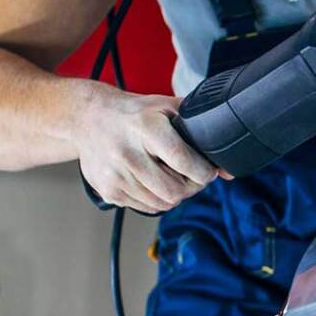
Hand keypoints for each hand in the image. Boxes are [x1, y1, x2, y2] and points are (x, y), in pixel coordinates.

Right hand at [75, 88, 220, 213]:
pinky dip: (157, 199)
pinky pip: (146, 207)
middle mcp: (127, 153)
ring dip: (175, 195)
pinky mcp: (108, 190)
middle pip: (175, 191)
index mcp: (145, 128)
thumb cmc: (136, 113)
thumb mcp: (168, 109)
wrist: (88, 118)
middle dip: (192, 187)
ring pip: (162, 203)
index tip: (207, 170)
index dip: (203, 172)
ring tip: (173, 176)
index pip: (183, 161)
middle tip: (193, 176)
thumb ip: (200, 131)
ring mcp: (115, 175)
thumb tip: (227, 170)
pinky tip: (153, 180)